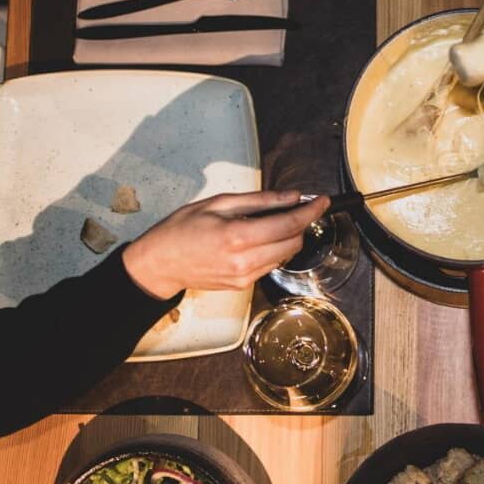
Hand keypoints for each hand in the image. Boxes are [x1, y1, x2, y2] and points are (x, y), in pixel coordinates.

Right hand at [122, 191, 329, 300]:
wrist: (160, 264)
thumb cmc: (181, 229)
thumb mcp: (218, 204)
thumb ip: (259, 201)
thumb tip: (291, 197)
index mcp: (238, 236)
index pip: (289, 225)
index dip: (311, 212)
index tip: (323, 202)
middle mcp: (245, 261)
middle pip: (293, 243)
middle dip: (301, 224)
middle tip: (296, 207)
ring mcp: (244, 277)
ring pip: (284, 255)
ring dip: (288, 238)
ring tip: (274, 221)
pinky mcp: (242, 285)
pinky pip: (269, 265)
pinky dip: (273, 250)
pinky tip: (259, 238)